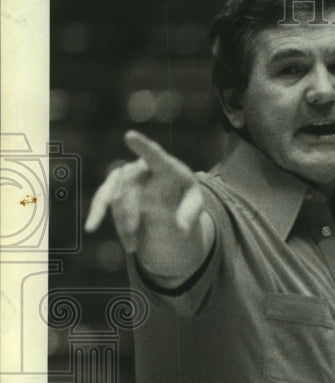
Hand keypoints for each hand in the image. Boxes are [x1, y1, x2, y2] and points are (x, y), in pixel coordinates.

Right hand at [85, 130, 210, 282]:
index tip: (129, 135)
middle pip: (131, 186)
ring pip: (116, 197)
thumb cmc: (185, 197)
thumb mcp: (195, 206)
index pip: (155, 155)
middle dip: (131, 214)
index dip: (143, 146)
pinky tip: (91, 227)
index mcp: (168, 167)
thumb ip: (189, 215)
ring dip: (123, 224)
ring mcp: (126, 174)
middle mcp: (144, 166)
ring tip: (132, 247)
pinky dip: (97, 213)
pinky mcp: (114, 186)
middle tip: (136, 239)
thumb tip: (178, 231)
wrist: (170, 194)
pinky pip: (102, 198)